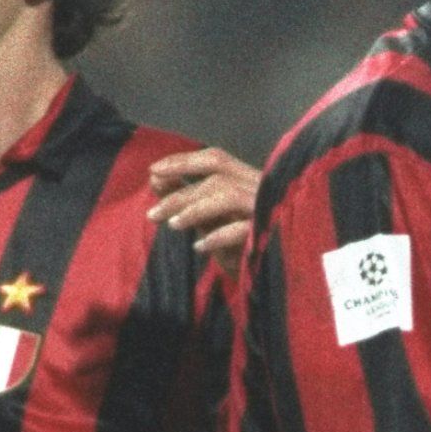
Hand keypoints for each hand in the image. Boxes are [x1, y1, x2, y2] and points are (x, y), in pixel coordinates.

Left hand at [148, 147, 261, 266]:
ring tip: (172, 225)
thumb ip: (187, 198)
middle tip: (153, 213)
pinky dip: (218, 236)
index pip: (215, 160)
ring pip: (228, 197)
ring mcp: (266, 210)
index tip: (154, 169)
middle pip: (216, 179)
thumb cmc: (241, 243)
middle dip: (180, 194)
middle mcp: (259, 189)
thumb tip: (155, 178)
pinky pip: (242, 229)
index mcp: (248, 181)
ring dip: (195, 210)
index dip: (184, 161)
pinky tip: (200, 247)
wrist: (278, 271)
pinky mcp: (271, 234)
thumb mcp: (210, 219)